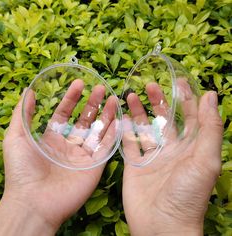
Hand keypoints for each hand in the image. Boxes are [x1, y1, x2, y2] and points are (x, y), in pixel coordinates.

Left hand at [0, 80, 116, 234]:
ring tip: (113, 99)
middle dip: (92, 103)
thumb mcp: (16, 137)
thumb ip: (23, 114)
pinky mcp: (95, 165)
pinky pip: (107, 146)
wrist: (34, 202)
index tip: (79, 83)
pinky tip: (119, 119)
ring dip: (107, 115)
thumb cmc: (22, 170)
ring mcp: (84, 155)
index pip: (65, 113)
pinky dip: (114, 133)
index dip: (72, 98)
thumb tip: (27, 91)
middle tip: (100, 88)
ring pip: (98, 131)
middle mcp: (69, 145)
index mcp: (52, 138)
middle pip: (84, 120)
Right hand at [122, 82, 222, 234]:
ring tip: (131, 95)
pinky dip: (125, 129)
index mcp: (190, 147)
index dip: (186, 99)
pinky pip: (129, 142)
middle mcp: (171, 149)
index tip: (179, 81)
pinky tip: (121, 116)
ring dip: (139, 111)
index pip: (190, 117)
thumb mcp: (205, 160)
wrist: (161, 226)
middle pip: (165, 119)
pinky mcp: (135, 164)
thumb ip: (209, 128)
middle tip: (150, 85)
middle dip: (159, 101)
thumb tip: (211, 96)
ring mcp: (151, 156)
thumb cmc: (188, 194)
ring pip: (145, 128)